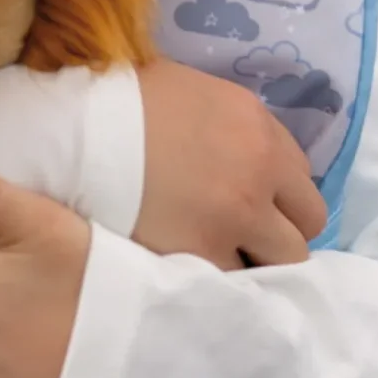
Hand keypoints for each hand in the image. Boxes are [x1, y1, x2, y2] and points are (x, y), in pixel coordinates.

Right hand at [135, 57, 324, 266]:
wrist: (71, 130)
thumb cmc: (117, 101)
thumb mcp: (189, 92)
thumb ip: (225, 125)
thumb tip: (228, 149)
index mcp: (258, 127)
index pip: (302, 178)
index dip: (278, 198)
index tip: (254, 208)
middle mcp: (261, 172)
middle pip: (306, 224)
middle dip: (280, 235)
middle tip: (243, 241)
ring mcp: (236, 218)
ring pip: (282, 262)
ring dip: (258, 265)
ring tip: (222, 265)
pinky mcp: (202, 255)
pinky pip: (234, 284)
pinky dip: (221, 285)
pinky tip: (199, 279)